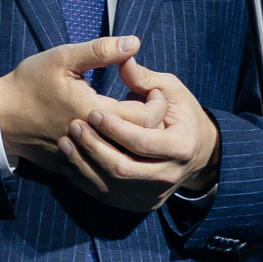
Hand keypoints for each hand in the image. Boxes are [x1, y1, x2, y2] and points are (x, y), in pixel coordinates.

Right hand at [0, 36, 164, 171]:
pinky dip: (114, 152)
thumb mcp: (63, 58)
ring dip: (135, 139)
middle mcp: (91, 141)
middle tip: (150, 103)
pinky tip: (113, 135)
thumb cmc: (28, 84)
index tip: (155, 90)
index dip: (157, 105)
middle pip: (138, 141)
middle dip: (151, 122)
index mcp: (93, 112)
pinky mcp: (71, 167)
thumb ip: (101, 50)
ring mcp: (81, 158)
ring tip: (136, 118)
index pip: (144, 119)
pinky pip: (103, 166)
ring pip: (123, 156)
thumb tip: (134, 43)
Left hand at [56, 57, 219, 211]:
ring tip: (66, 141)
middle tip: (74, 127)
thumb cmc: (180, 114)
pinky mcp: (139, 203)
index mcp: (181, 147)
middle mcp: (169, 176)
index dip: (115, 129)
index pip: (142, 142)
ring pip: (111, 186)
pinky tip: (70, 161)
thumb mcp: (171, 90)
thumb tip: (124, 58)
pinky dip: (86, 180)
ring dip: (84, 165)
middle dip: (94, 148)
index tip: (93, 112)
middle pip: (123, 169)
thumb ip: (145, 78)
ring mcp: (153, 195)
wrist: (196, 152)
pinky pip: (107, 196)